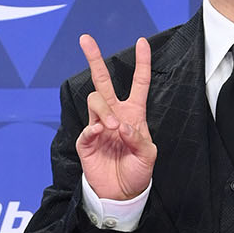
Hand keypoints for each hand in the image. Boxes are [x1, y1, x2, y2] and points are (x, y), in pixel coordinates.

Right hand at [76, 34, 155, 201]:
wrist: (120, 193)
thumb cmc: (137, 172)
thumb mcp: (148, 156)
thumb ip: (138, 139)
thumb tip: (121, 126)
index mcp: (134, 114)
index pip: (138, 83)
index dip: (142, 63)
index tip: (142, 42)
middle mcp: (114, 115)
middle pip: (103, 80)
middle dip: (94, 59)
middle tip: (85, 39)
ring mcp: (98, 126)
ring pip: (95, 100)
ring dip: (103, 109)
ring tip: (112, 127)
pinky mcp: (86, 141)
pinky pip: (87, 128)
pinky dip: (93, 129)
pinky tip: (101, 134)